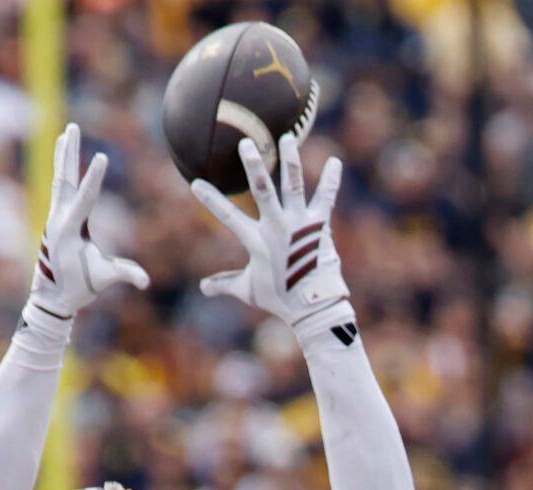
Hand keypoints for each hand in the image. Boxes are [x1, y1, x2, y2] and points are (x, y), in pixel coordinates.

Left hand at [25, 123, 149, 331]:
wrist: (53, 295)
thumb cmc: (80, 286)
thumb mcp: (104, 279)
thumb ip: (124, 275)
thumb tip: (145, 281)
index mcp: (70, 228)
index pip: (86, 197)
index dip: (94, 177)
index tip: (102, 156)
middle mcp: (59, 216)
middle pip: (66, 177)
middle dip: (70, 153)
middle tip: (73, 127)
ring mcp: (56, 214)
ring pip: (60, 178)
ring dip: (64, 155)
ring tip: (67, 132)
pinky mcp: (57, 216)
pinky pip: (59, 186)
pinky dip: (62, 169)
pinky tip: (64, 157)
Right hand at [190, 134, 351, 334]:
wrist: (314, 307)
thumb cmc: (280, 298)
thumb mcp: (249, 290)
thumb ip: (225, 283)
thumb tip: (203, 288)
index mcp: (257, 241)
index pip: (228, 216)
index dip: (211, 199)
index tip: (195, 182)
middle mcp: (278, 228)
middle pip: (263, 190)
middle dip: (254, 166)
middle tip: (247, 143)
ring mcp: (301, 225)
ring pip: (294, 186)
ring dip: (291, 161)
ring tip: (288, 138)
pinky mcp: (321, 226)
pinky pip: (327, 199)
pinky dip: (332, 180)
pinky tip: (336, 162)